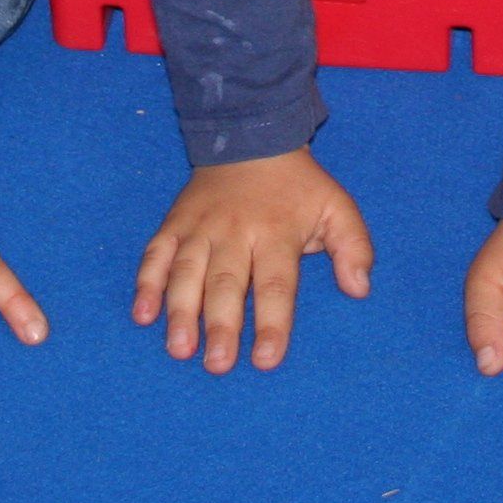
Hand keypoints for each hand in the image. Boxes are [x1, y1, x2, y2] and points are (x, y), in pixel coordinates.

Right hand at [130, 149, 374, 372]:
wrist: (252, 138)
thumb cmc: (298, 187)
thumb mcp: (337, 207)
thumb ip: (354, 247)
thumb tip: (360, 288)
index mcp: (277, 232)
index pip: (275, 284)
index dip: (271, 322)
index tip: (265, 359)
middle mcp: (235, 232)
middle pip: (226, 283)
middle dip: (220, 325)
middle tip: (217, 364)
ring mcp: (200, 227)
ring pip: (187, 272)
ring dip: (180, 311)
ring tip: (179, 348)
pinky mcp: (174, 223)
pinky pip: (155, 254)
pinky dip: (147, 283)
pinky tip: (143, 315)